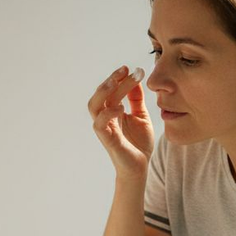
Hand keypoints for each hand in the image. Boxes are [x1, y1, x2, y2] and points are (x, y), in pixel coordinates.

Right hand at [88, 65, 152, 180]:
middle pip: (100, 94)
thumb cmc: (139, 143)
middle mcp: (105, 117)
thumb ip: (136, 99)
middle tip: (124, 69)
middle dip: (110, 79)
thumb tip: (135, 78)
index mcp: (113, 111)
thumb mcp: (141, 116)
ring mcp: (104, 128)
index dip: (119, 77)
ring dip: (103, 92)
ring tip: (115, 82)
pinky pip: (100, 124)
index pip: (111, 90)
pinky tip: (121, 108)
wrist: (141, 167)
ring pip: (94, 106)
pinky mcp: (107, 140)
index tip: (132, 68)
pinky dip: (108, 113)